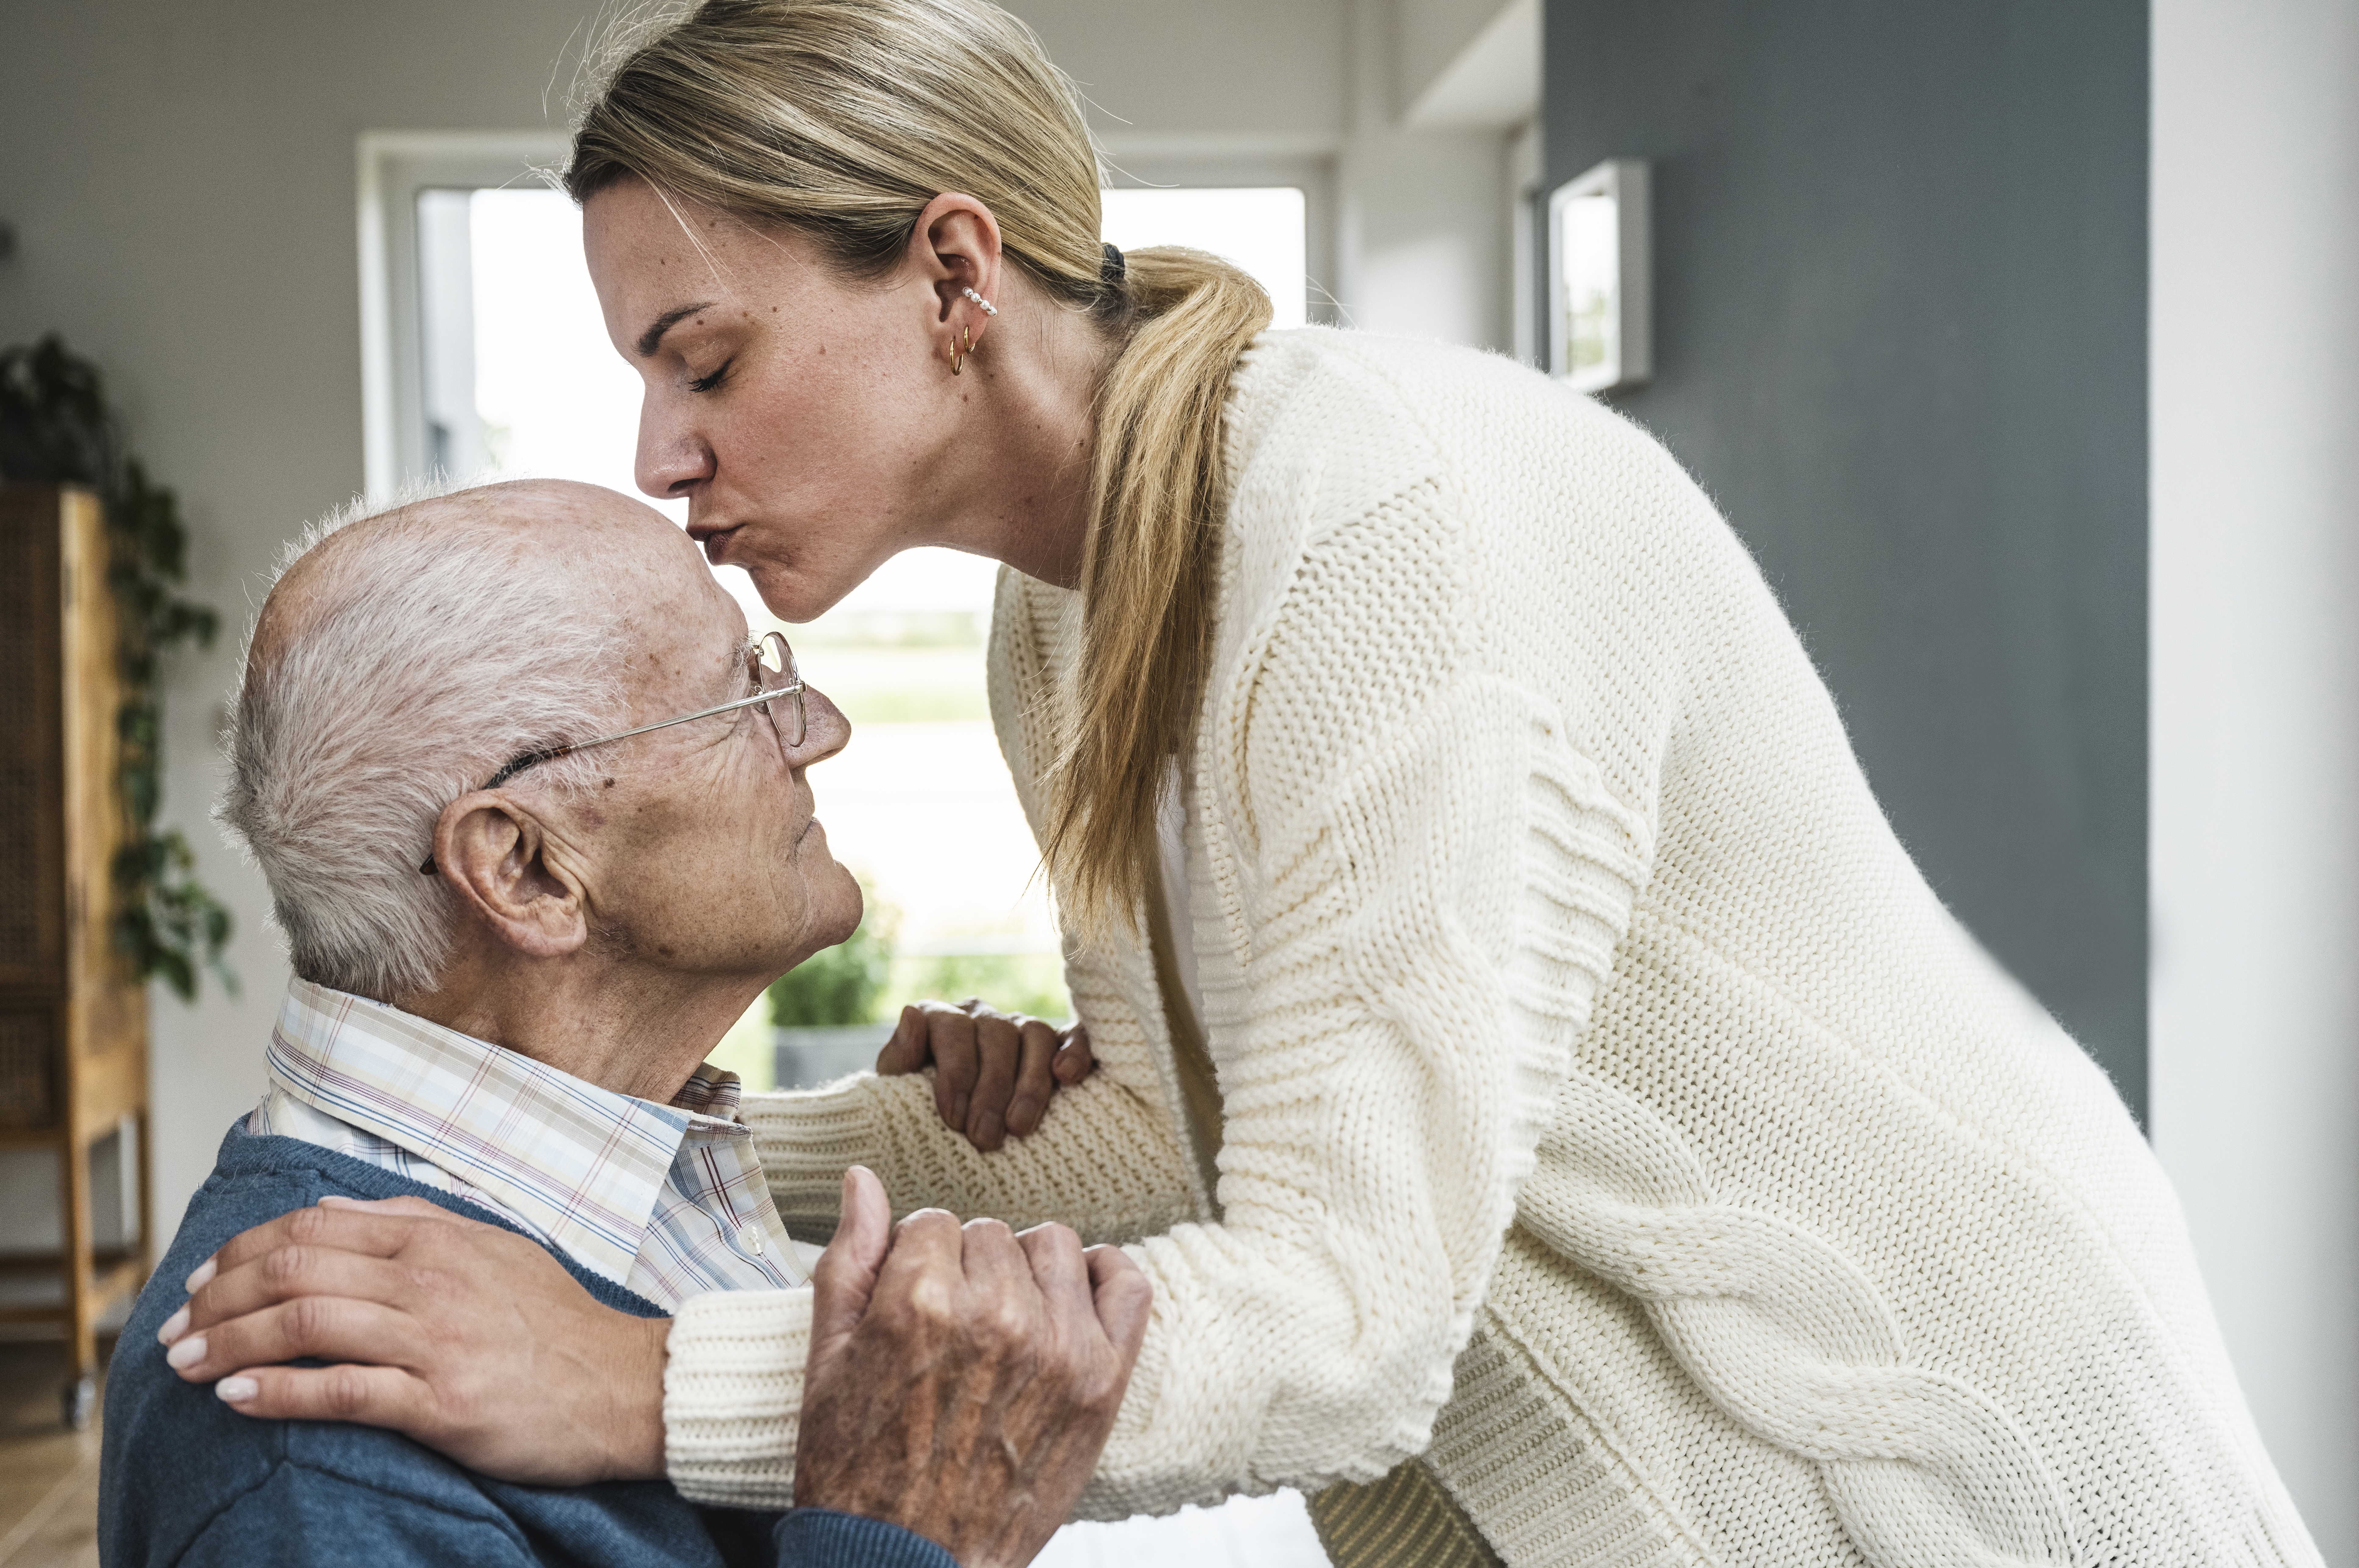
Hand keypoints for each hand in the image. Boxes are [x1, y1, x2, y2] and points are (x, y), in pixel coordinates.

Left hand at [157, 1196, 665, 1484]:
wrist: (626, 1384)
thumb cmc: (556, 1323)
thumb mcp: (490, 1248)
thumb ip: (410, 1223)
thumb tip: (327, 1212)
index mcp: (437, 1240)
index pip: (312, 1230)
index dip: (241, 1252)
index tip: (200, 1282)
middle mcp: (430, 1281)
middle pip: (295, 1273)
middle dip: (219, 1300)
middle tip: (174, 1330)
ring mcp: (436, 1341)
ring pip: (306, 1326)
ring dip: (231, 1343)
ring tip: (186, 1364)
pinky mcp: (443, 1404)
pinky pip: (344, 1391)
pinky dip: (280, 1392)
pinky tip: (238, 1396)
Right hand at [798, 1168, 1150, 1567]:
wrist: (904, 1566)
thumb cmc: (857, 1470)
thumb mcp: (825, 1361)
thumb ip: (849, 1259)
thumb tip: (864, 1180)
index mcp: (920, 1302)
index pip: (932, 1222)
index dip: (916, 1259)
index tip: (911, 1302)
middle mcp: (996, 1316)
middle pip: (990, 1232)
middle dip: (966, 1267)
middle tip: (951, 1327)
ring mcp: (1057, 1349)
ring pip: (1053, 1245)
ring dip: (1025, 1271)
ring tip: (1001, 1321)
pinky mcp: (1102, 1384)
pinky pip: (1128, 1285)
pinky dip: (1105, 1278)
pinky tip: (1071, 1301)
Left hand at [877, 999, 1094, 1150]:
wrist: (941, 1134)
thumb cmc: (917, 1112)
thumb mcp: (897, 1089)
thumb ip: (900, 1055)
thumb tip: (912, 1013)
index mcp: (941, 1019)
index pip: (952, 1026)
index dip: (955, 1071)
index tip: (953, 1117)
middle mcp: (983, 1016)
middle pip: (996, 1033)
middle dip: (991, 1089)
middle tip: (984, 1138)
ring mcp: (1021, 1027)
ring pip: (1035, 1034)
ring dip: (1030, 1083)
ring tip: (1020, 1128)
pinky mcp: (1058, 1045)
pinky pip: (1074, 1035)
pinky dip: (1075, 1051)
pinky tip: (1068, 1076)